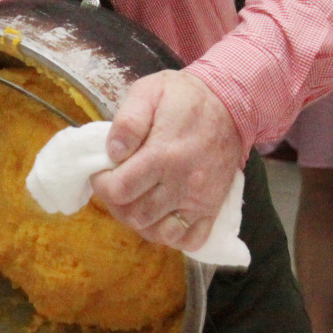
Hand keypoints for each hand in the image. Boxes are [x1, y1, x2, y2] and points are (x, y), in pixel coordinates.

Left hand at [89, 70, 245, 252]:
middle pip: (135, 216)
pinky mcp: (213, 208)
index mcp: (163, 155)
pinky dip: (171, 236)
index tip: (102, 172)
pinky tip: (160, 216)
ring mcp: (201, 200)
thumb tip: (112, 152)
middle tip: (116, 186)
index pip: (119, 190)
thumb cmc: (184, 97)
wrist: (231, 103)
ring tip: (136, 200)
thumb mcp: (148, 91)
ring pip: (159, 233)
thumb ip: (127, 121)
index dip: (102, 184)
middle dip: (116, 204)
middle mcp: (183, 183)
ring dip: (140, 222)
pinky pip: (190, 241)